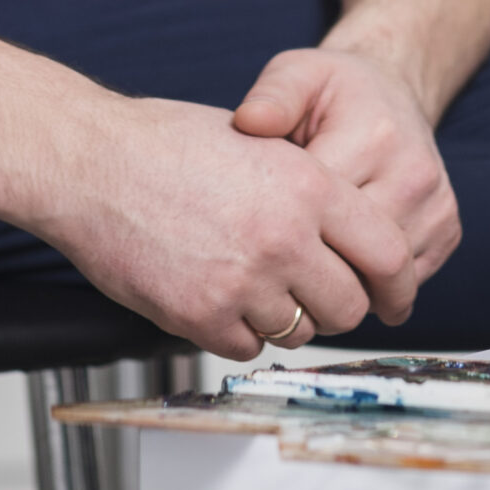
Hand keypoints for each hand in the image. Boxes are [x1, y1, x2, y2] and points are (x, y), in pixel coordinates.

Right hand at [41, 92, 415, 361]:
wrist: (91, 163)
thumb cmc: (166, 144)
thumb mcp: (260, 142)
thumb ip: (308, 188)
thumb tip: (347, 232)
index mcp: (308, 186)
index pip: (388, 252)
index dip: (398, 282)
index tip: (395, 295)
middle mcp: (285, 237)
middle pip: (349, 305)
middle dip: (337, 304)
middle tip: (313, 292)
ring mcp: (243, 282)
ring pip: (299, 331)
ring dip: (283, 316)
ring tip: (250, 281)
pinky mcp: (201, 317)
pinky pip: (246, 347)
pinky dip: (238, 331)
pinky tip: (216, 294)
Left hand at [232, 37, 460, 318]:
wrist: (393, 92)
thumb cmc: (334, 89)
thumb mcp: (298, 75)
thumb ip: (272, 96)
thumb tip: (248, 122)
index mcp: (375, 137)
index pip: (320, 211)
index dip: (279, 228)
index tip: (252, 228)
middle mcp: (415, 174)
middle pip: (353, 254)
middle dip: (309, 265)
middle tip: (274, 262)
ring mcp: (437, 206)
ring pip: (381, 278)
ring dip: (342, 283)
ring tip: (306, 267)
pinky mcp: (448, 230)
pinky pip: (405, 281)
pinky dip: (372, 284)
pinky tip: (342, 264)